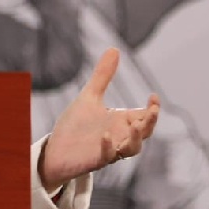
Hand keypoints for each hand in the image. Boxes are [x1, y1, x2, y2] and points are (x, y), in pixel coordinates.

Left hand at [40, 48, 159, 189]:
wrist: (56, 149)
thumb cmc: (76, 126)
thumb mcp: (89, 96)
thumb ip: (103, 76)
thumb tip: (114, 48)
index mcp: (121, 121)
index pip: (145, 115)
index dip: (153, 108)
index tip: (153, 96)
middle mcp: (120, 136)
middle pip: (144, 132)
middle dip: (150, 122)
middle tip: (152, 111)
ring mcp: (110, 149)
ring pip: (132, 148)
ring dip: (136, 138)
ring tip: (134, 125)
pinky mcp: (96, 160)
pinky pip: (107, 157)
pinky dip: (108, 147)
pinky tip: (104, 136)